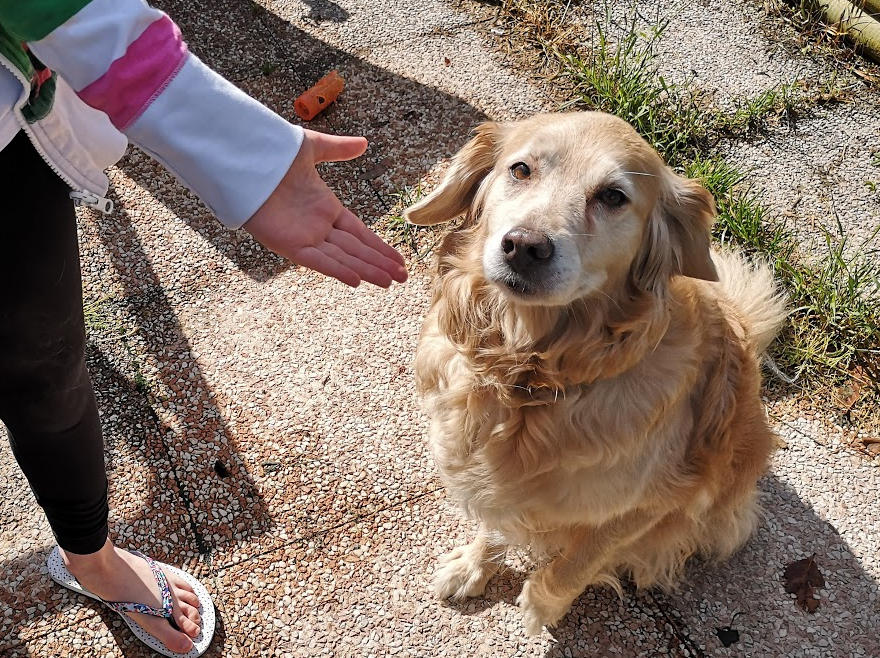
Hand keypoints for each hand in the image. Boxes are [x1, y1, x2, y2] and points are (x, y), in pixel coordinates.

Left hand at [243, 129, 407, 287]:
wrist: (242, 158)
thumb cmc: (272, 153)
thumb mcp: (312, 149)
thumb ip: (338, 150)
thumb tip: (364, 144)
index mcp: (325, 207)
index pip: (359, 233)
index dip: (379, 246)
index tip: (398, 259)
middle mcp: (318, 226)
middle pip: (356, 249)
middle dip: (380, 263)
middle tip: (403, 278)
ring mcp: (304, 237)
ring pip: (343, 258)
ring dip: (366, 270)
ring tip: (389, 283)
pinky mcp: (289, 244)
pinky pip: (318, 260)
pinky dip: (337, 270)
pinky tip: (357, 281)